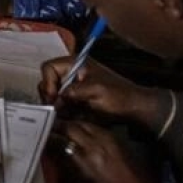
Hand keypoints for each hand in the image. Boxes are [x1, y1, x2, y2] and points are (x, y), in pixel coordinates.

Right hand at [40, 56, 159, 126]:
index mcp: (75, 64)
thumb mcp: (95, 91)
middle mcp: (71, 73)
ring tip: (62, 115)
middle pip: (48, 81)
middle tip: (56, 109)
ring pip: (53, 94)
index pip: (49, 68)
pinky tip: (67, 118)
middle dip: (49, 95)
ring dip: (55, 105)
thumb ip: (72, 92)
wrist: (135, 109)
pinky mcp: (76, 100)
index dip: (47, 82)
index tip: (54, 98)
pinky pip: (61, 104)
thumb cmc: (118, 96)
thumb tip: (55, 100)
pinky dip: (62, 111)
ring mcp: (73, 87)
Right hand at [54, 120, 164, 182]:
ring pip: (85, 124)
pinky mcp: (119, 142)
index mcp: (86, 159)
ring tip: (62, 129)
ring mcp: (110, 141)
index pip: (60, 139)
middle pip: (72, 126)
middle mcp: (97, 145)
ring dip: (72, 125)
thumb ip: (66, 170)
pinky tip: (81, 134)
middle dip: (58, 126)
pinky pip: (97, 128)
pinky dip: (86, 128)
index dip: (47, 136)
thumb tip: (52, 156)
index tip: (38, 136)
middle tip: (47, 129)